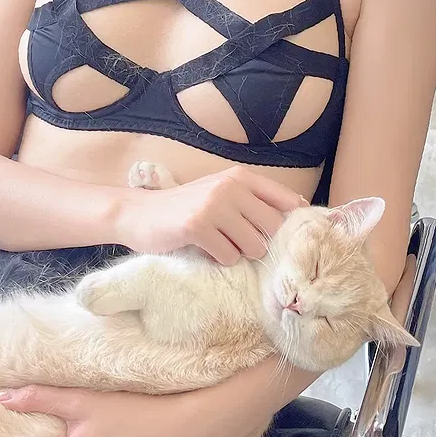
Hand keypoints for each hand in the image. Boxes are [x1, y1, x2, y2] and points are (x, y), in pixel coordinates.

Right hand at [117, 166, 305, 263]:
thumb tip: (296, 217)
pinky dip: (220, 259)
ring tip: (220, 244)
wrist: (139, 213)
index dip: (293, 223)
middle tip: (240, 243)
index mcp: (241, 177)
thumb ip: (253, 201)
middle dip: (261, 242)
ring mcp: (213, 205)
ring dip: (240, 252)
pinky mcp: (197, 226)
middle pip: (273, 227)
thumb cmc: (186, 207)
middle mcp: (230, 187)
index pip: (287, 200)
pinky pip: (229, 256)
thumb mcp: (221, 193)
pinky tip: (205, 249)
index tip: (289, 239)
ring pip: (254, 245)